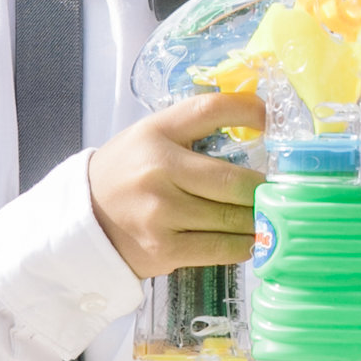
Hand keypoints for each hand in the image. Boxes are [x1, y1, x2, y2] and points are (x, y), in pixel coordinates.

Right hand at [86, 92, 265, 277]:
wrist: (82, 220)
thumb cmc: (128, 171)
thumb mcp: (153, 134)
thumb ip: (198, 122)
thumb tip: (259, 115)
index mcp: (156, 136)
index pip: (211, 110)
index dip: (250, 112)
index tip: (272, 121)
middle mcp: (158, 173)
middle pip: (234, 180)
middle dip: (264, 187)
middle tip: (279, 189)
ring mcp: (160, 215)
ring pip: (231, 218)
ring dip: (258, 218)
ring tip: (269, 214)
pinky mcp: (163, 250)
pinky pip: (219, 249)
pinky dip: (243, 244)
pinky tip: (252, 238)